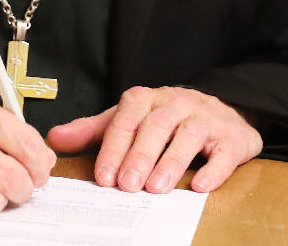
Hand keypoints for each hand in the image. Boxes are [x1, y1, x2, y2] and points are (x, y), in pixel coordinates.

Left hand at [45, 86, 261, 193]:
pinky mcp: (232, 137)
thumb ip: (94, 131)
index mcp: (148, 99)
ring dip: (171, 163)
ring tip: (157, 188)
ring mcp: (206, 118)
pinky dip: (214, 169)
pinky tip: (201, 186)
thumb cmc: (169, 121)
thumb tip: (55, 138)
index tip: (104, 177)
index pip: (127, 120)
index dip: (114, 149)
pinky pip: (224, 152)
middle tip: (127, 186)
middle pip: (156, 127)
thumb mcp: (130, 120)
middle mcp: (177, 103)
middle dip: (139, 157)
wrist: (224, 112)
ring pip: (188, 136)